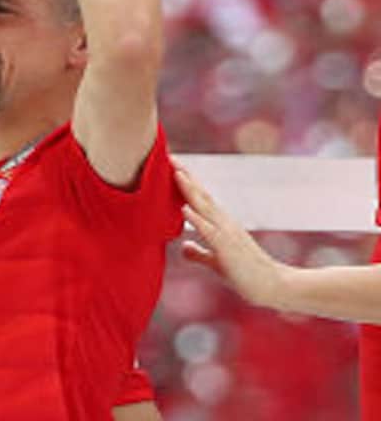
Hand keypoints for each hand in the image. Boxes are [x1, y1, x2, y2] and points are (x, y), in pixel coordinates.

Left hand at [174, 163, 287, 309]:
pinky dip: (197, 219)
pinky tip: (185, 208)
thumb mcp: (217, 262)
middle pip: (202, 196)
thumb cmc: (246, 274)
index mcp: (221, 225)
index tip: (172, 164)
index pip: (201, 198)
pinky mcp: (228, 250)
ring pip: (206, 208)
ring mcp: (227, 235)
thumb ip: (200, 254)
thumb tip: (184, 247)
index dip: (186, 182)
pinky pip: (210, 232)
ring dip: (190, 190)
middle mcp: (224, 224)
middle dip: (186, 177)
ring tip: (176, 173)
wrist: (274, 287)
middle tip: (170, 157)